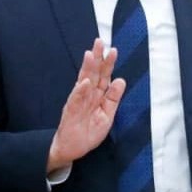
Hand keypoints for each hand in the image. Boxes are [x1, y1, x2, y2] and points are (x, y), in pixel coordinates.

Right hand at [47, 39, 125, 172]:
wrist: (72, 149)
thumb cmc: (88, 132)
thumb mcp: (107, 116)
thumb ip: (113, 98)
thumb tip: (121, 80)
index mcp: (97, 95)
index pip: (103, 76)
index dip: (108, 63)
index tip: (113, 50)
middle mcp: (87, 94)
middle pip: (92, 73)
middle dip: (96, 58)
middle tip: (99, 42)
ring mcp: (78, 101)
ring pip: (82, 81)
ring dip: (86, 68)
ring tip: (90, 55)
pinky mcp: (70, 111)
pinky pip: (75, 99)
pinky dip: (80, 91)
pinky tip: (84, 82)